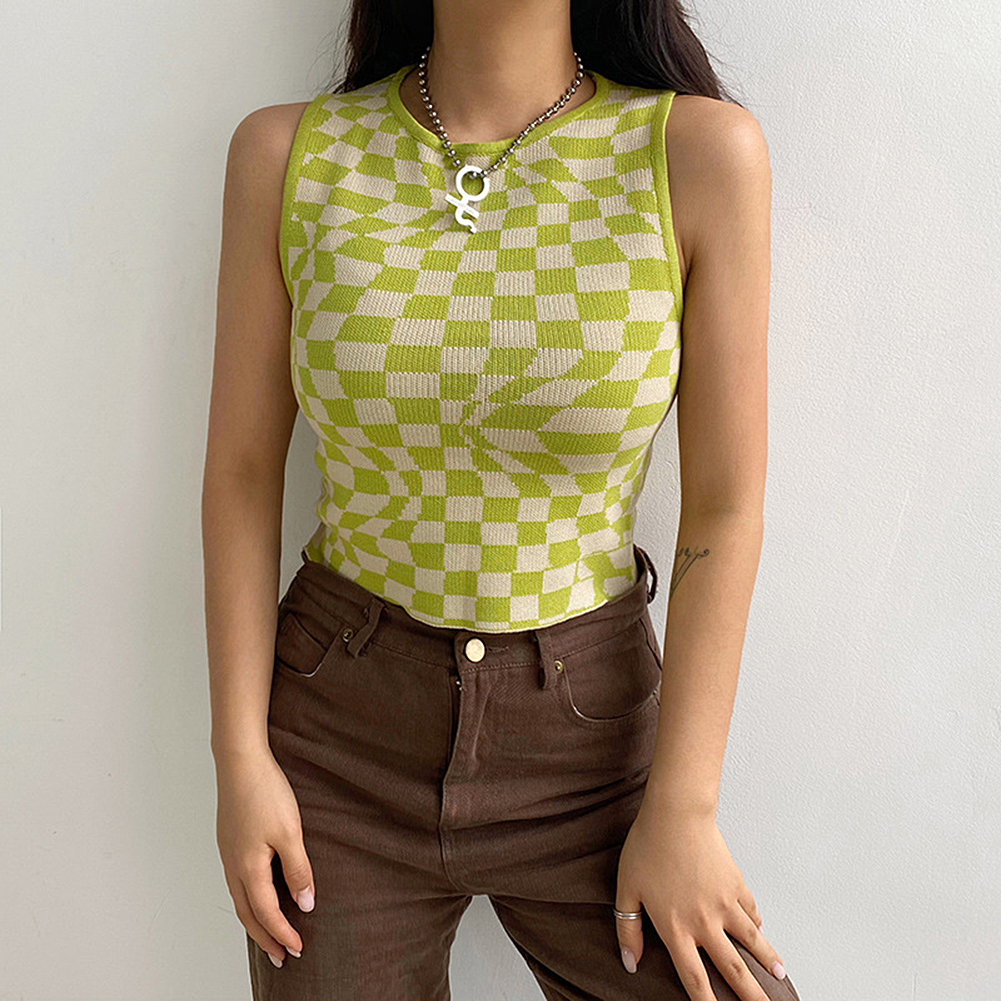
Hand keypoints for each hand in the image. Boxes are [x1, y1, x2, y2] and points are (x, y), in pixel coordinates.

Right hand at [215, 745, 315, 967]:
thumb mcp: (290, 832)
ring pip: (240, 899)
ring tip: (269, 934)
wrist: (240, 760)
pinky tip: (257, 895)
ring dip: (255, 921)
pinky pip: (237, 882)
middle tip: (280, 958)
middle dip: (265, 938)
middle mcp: (233, 865)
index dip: (283, 933)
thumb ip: (298, 870)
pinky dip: (248, 899)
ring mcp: (228, 853)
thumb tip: (304, 904)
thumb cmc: (265, 792)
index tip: (297, 950)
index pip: (266, 913)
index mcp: (248, 868)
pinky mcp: (229, 840)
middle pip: (247, 914)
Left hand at [615, 799, 786, 999]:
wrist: (677, 813)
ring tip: (779, 977)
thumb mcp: (627, 889)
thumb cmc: (647, 846)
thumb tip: (630, 962)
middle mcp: (704, 923)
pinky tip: (761, 932)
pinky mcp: (736, 884)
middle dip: (750, 995)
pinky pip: (750, 911)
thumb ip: (628, 929)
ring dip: (767, 961)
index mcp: (676, 929)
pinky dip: (757, 924)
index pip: (694, 979)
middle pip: (732, 970)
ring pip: (751, 942)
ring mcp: (724, 904)